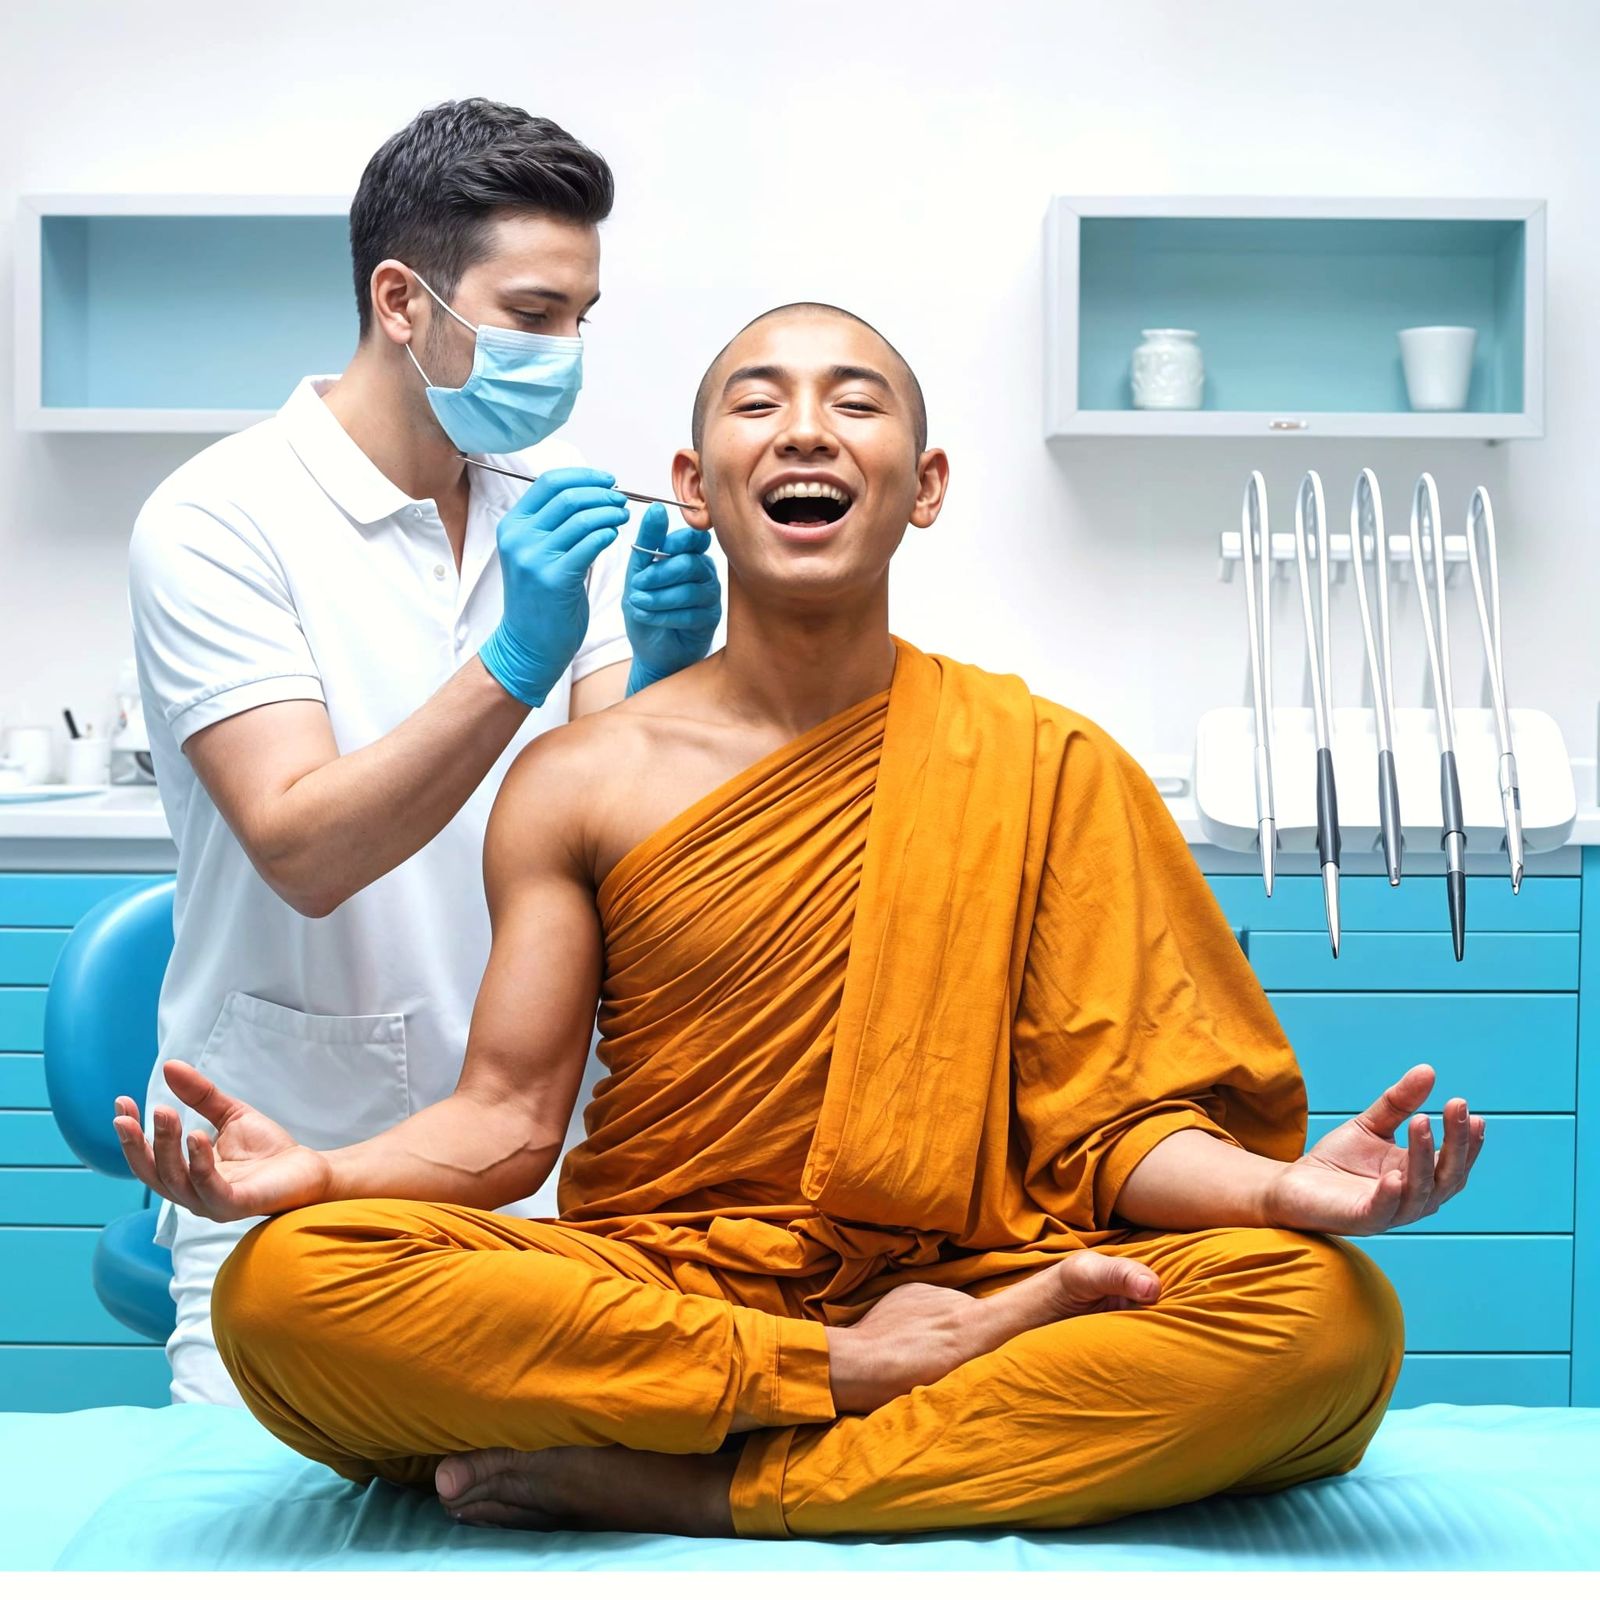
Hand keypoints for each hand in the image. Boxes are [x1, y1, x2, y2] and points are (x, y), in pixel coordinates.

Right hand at [112, 1060, 332, 1221]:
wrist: (307, 1169)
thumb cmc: (266, 1149)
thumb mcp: (229, 1114)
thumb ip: (200, 1095)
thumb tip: (170, 1065)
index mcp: (186, 1176)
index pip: (149, 1159)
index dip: (131, 1134)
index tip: (121, 1104)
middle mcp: (192, 1194)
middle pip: (154, 1173)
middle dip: (138, 1143)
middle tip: (127, 1113)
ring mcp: (212, 1203)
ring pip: (177, 1180)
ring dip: (167, 1146)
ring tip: (165, 1112)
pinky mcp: (237, 1205)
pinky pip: (211, 1188)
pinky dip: (200, 1164)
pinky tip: (196, 1137)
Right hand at [480, 467, 630, 706]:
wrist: (529, 644)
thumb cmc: (541, 599)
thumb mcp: (537, 554)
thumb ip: (554, 524)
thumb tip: (591, 492)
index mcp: (512, 525)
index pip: (549, 482)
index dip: (584, 476)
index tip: (608, 481)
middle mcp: (519, 538)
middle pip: (568, 496)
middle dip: (602, 493)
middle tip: (622, 500)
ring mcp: (534, 558)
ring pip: (581, 518)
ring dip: (609, 512)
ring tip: (623, 516)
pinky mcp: (554, 578)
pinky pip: (590, 544)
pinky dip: (607, 534)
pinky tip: (616, 536)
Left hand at [622, 503, 721, 692]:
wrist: (650, 648)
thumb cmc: (646, 608)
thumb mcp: (637, 572)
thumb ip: (647, 542)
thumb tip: (657, 508)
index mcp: (688, 554)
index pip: (692, 538)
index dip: (674, 543)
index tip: (653, 554)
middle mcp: (704, 571)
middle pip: (689, 563)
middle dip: (658, 575)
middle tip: (636, 587)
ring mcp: (710, 595)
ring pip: (689, 590)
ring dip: (658, 598)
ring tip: (637, 604)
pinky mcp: (711, 619)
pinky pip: (691, 614)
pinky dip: (664, 616)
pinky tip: (648, 618)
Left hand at [1264, 1063, 1484, 1236]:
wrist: (1295, 1186)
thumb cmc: (1339, 1160)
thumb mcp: (1372, 1125)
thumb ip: (1399, 1102)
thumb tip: (1428, 1070)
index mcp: (1422, 1177)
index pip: (1455, 1160)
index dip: (1466, 1137)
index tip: (1466, 1106)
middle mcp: (1415, 1199)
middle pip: (1448, 1176)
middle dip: (1456, 1142)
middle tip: (1457, 1106)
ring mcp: (1391, 1213)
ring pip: (1420, 1190)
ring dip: (1424, 1156)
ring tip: (1421, 1120)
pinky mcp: (1363, 1220)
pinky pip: (1383, 1211)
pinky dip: (1391, 1195)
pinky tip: (1395, 1175)